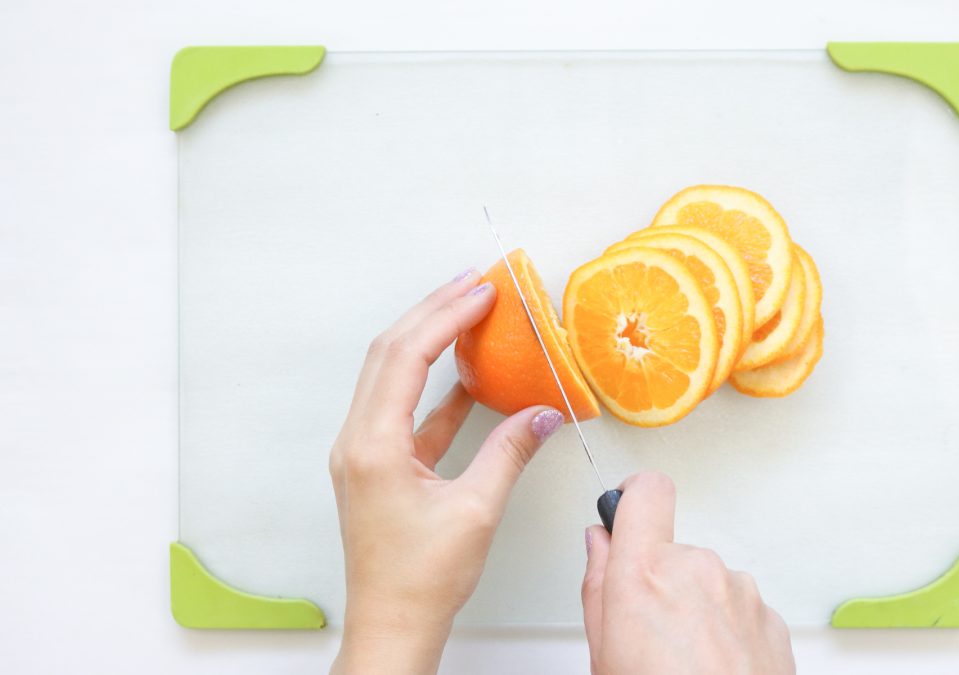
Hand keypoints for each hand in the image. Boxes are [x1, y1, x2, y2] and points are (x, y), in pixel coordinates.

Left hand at [329, 269, 563, 674]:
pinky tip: (467, 376)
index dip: (446, 317)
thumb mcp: (475, 512)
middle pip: (390, 353)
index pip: (406, 358)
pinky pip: (404, 409)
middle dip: (432, 311)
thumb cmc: (421, 580)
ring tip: (468, 311)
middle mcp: (358, 440)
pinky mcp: (378, 464)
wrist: (391, 624)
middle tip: (473, 283)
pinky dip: (435, 386)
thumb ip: (509, 454)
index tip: (482, 292)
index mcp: (374, 446)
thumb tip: (542, 414)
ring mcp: (364, 451)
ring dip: (429, 340)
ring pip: (392, 375)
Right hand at [581, 472, 794, 674]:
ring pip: (707, 579)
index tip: (624, 506)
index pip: (645, 490)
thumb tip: (599, 544)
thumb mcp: (602, 651)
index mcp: (647, 572)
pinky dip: (725, 629)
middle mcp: (699, 569)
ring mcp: (741, 592)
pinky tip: (712, 667)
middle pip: (673, 548)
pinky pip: (738, 607)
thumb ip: (598, 583)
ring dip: (695, 607)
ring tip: (682, 659)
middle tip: (646, 631)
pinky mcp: (770, 618)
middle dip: (659, 578)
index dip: (632, 495)